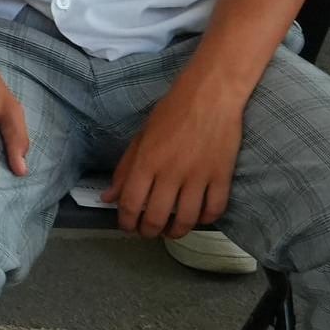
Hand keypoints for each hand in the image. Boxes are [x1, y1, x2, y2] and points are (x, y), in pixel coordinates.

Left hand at [106, 73, 244, 237]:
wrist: (210, 96)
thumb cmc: (171, 112)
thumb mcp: (141, 137)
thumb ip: (125, 169)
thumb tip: (108, 197)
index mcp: (146, 161)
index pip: (130, 202)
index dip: (126, 221)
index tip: (127, 227)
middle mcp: (171, 173)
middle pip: (156, 216)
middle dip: (148, 231)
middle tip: (147, 232)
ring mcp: (199, 177)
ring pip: (186, 219)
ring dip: (176, 232)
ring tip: (170, 231)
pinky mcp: (222, 177)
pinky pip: (214, 209)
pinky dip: (205, 220)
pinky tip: (197, 218)